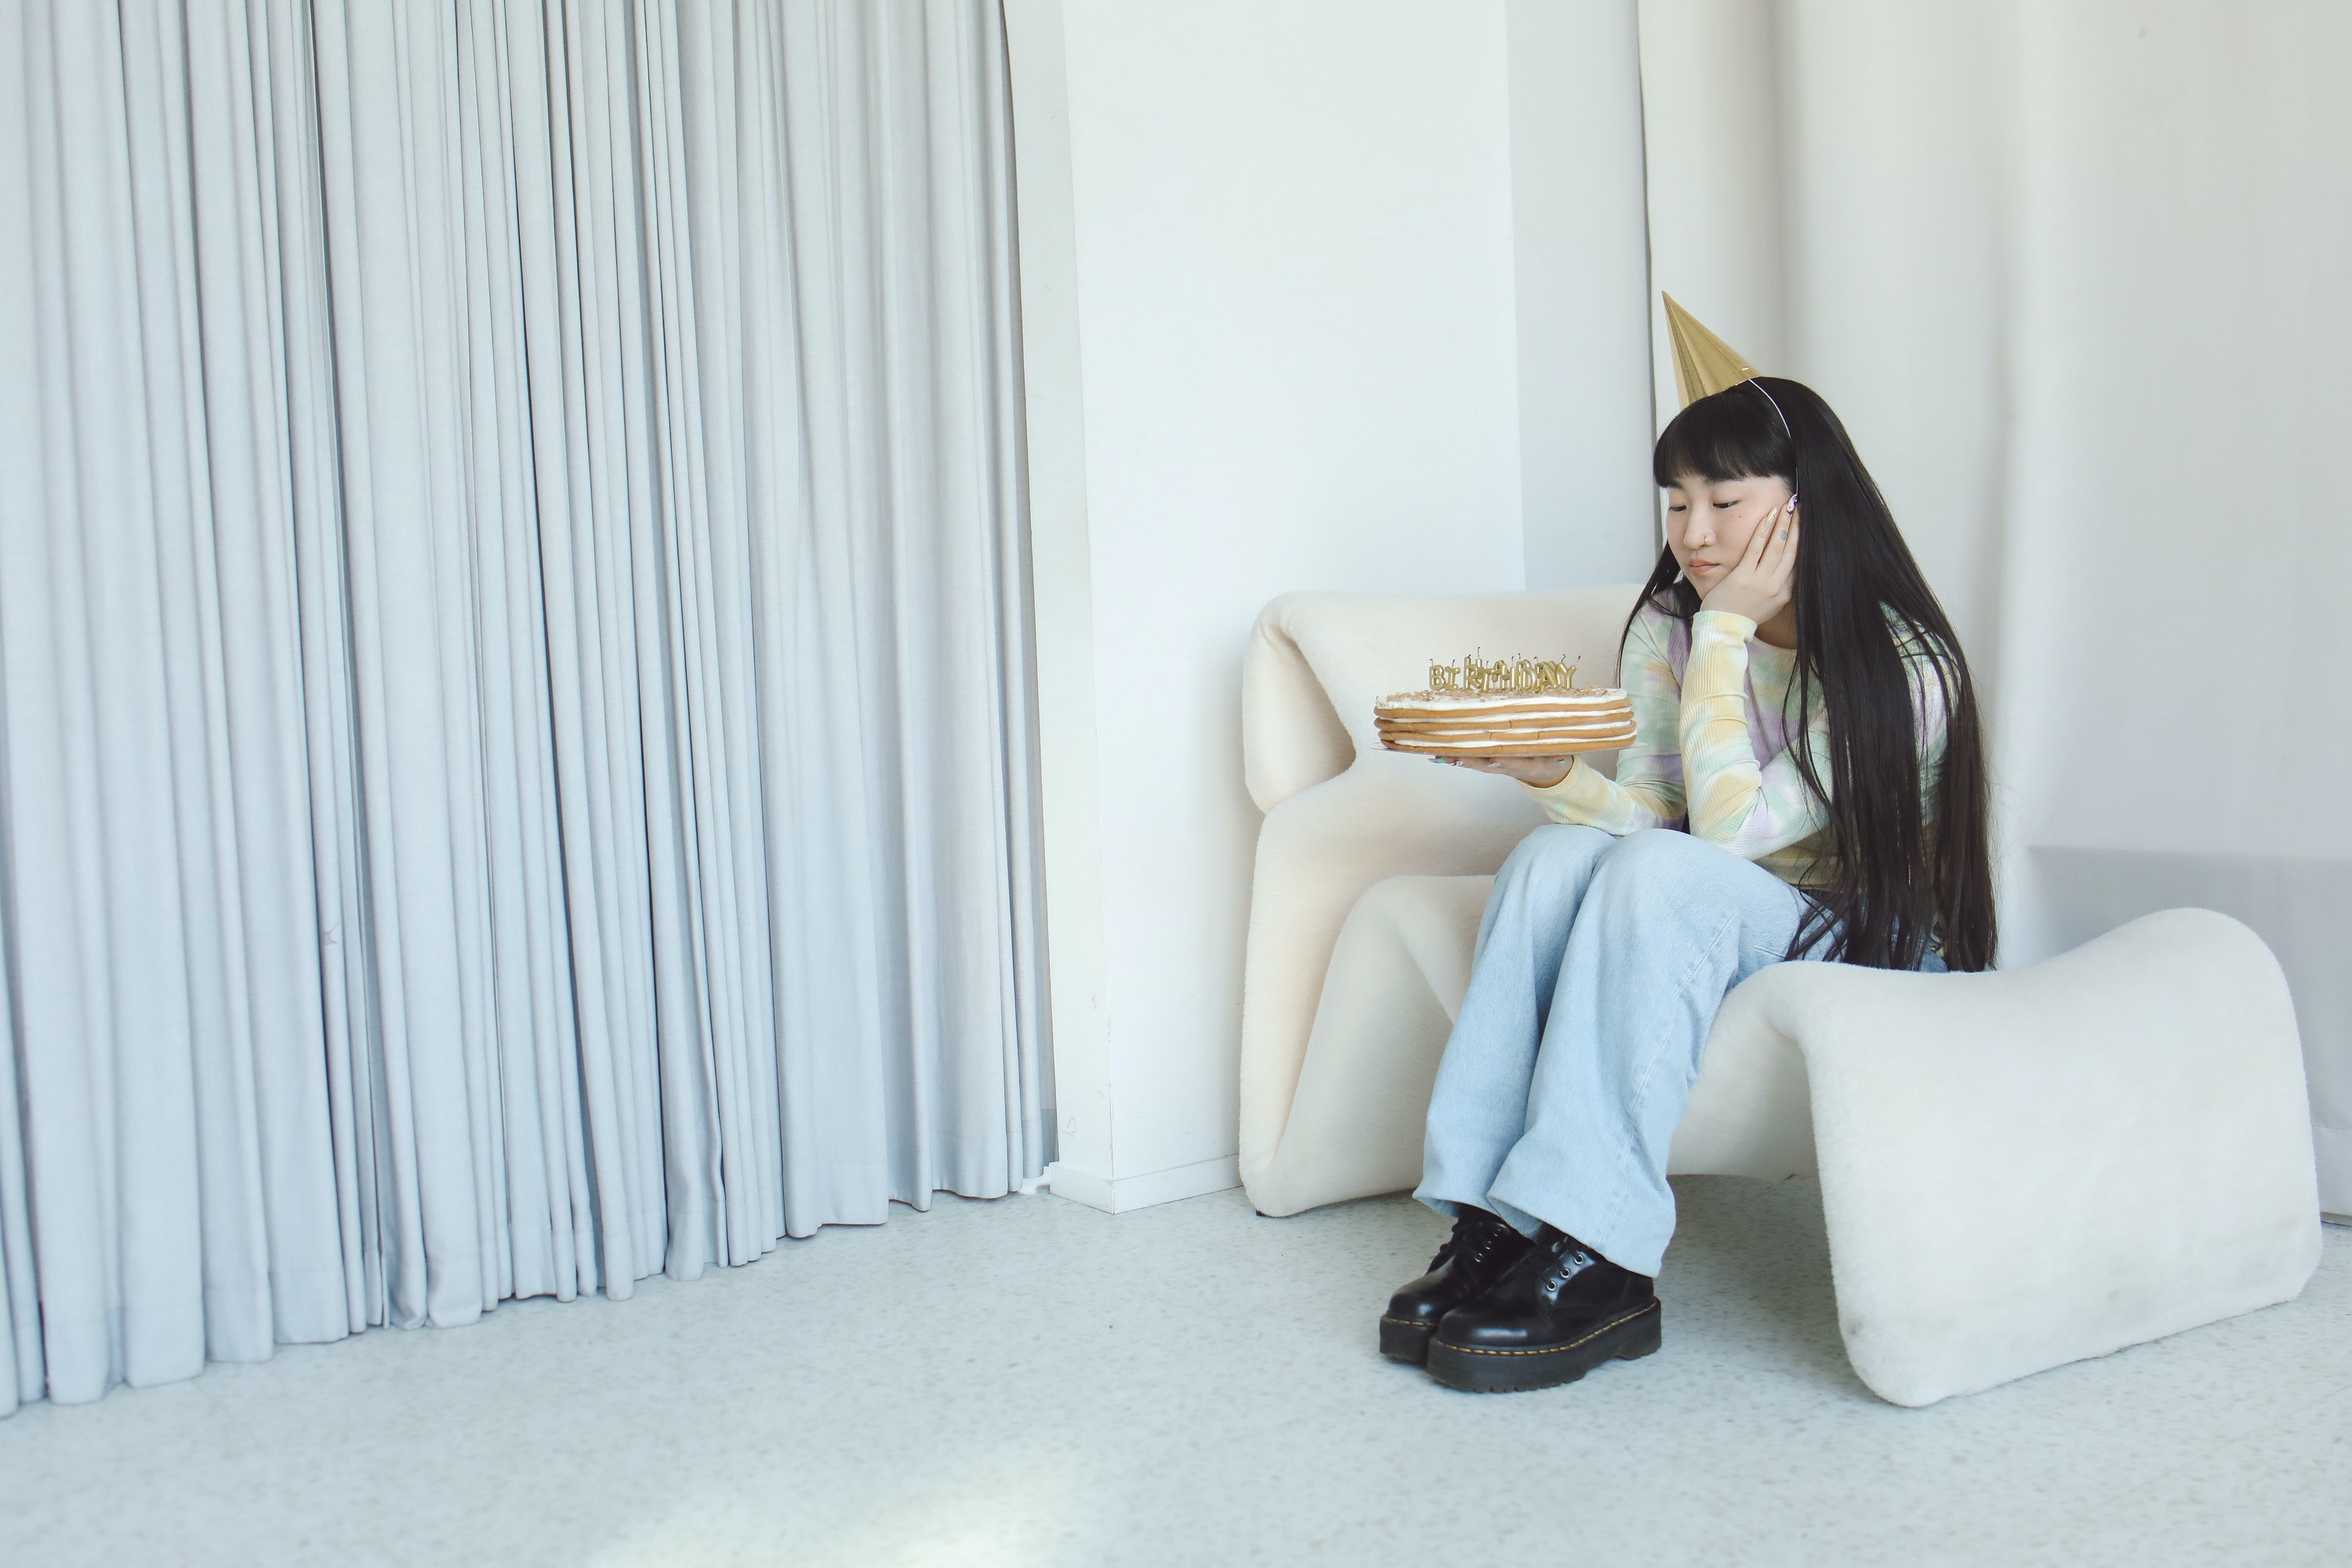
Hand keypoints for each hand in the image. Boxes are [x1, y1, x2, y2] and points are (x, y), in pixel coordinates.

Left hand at [1444, 755, 1574, 787]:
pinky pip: (1472, 759)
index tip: (1494, 760)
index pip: (1516, 763)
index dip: (1504, 762)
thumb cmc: (1554, 758)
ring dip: (1457, 759)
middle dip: (1469, 761)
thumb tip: (1559, 742)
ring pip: (1475, 763)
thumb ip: (1556, 751)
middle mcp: (1509, 766)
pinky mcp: (1491, 762)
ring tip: (1438, 756)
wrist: (1549, 773)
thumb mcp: (1559, 755)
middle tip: (1451, 758)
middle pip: (1487, 764)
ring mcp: (1498, 765)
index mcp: (1528, 764)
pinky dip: (1455, 757)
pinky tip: (1437, 755)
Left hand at [1699, 496, 1797, 624]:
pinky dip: (1764, 531)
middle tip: (1800, 507)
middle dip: (1797, 526)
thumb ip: (1778, 587)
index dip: (1803, 539)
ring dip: (1784, 524)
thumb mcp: (1768, 604)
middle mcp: (1777, 587)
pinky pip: (1756, 549)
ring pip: (1777, 547)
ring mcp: (1761, 582)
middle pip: (1792, 550)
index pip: (1798, 561)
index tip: (1805, 522)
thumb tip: (1786, 569)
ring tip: (1788, 507)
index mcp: (1785, 593)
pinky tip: (1768, 516)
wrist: (1722, 629)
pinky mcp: (1744, 577)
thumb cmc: (1741, 615)